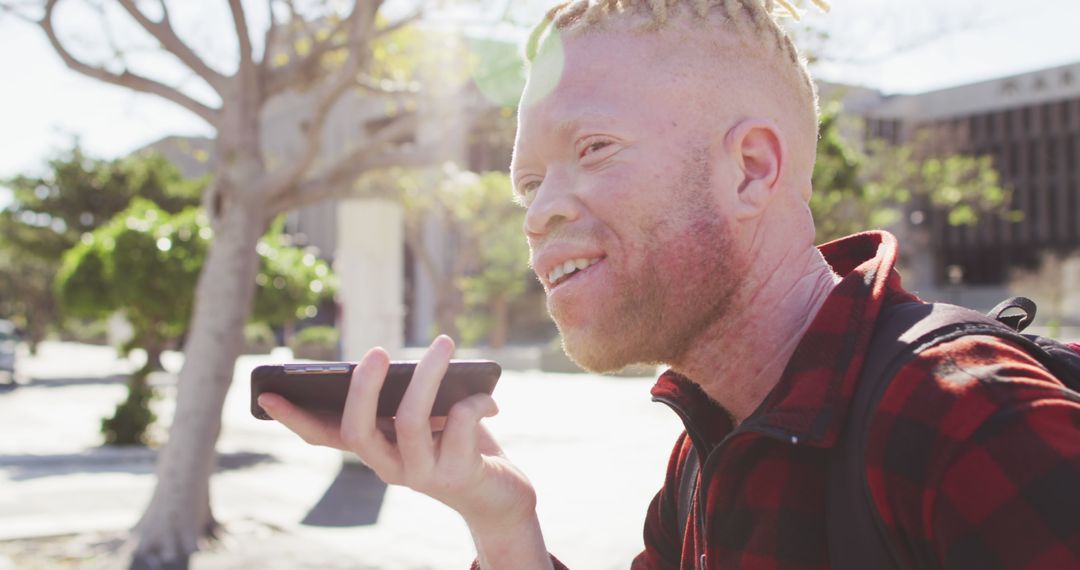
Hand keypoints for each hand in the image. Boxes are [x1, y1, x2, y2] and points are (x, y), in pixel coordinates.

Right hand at [258, 336, 537, 529]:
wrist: (500, 494)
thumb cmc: (459, 443)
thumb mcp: (430, 416)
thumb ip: (411, 396)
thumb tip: (409, 362)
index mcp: (375, 448)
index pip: (324, 436)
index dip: (294, 417)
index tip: (266, 393)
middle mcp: (389, 466)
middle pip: (357, 430)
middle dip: (362, 387)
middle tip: (376, 350)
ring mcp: (420, 474)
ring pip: (410, 419)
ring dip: (429, 374)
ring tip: (445, 343)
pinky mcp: (456, 474)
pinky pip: (459, 423)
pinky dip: (475, 401)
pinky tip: (489, 399)